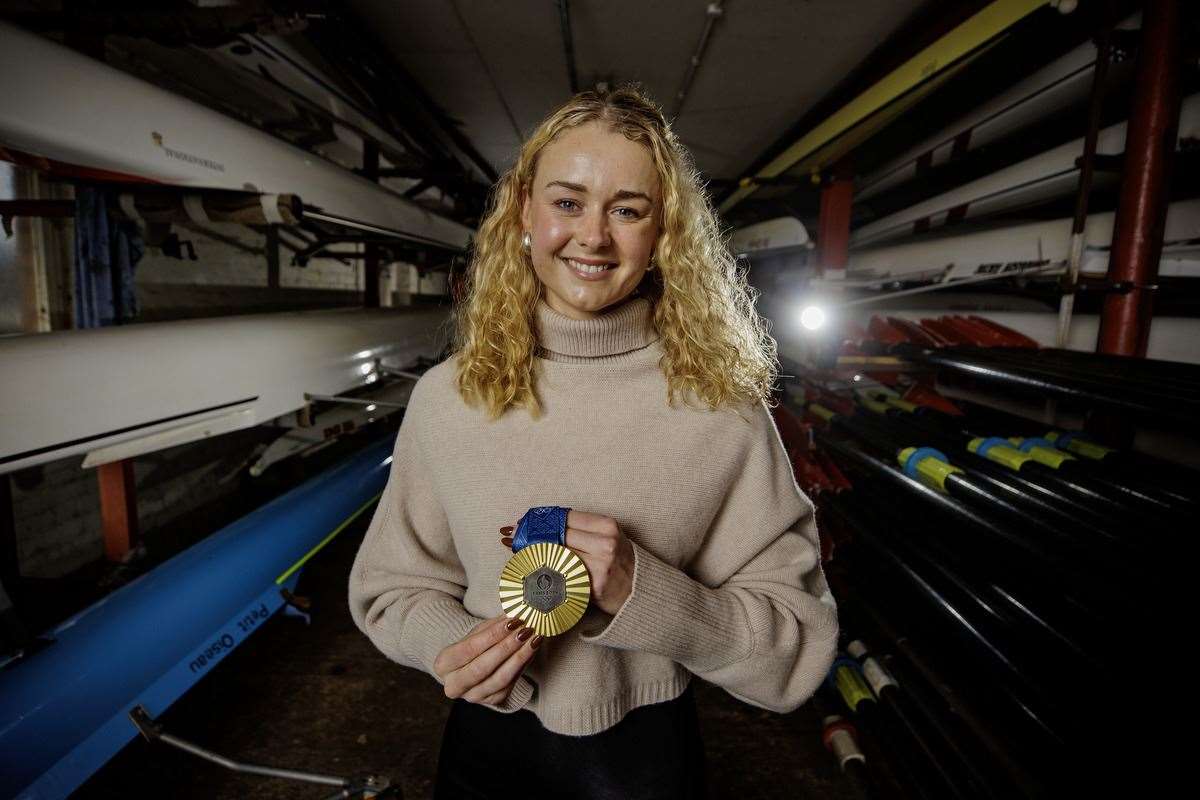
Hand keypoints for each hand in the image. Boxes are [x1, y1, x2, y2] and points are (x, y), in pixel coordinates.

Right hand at [433, 613, 540, 704]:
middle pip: (483, 667)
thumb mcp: (477, 632)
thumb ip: (493, 626)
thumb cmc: (473, 645)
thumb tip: (515, 615)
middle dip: (507, 647)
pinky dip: (523, 665)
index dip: (492, 635)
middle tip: (526, 630)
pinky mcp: (491, 700)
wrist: (472, 666)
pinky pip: (510, 684)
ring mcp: (473, 696)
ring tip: (534, 639)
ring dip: (520, 657)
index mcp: (443, 664)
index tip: (512, 621)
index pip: (469, 648)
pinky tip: (532, 650)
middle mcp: (454, 685)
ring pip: (500, 679)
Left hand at [500, 510, 633, 615]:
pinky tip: (529, 571)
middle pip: (557, 535)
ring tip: (515, 551)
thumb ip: (581, 530)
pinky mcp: (592, 586)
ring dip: (531, 553)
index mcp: (607, 525)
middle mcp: (604, 543)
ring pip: (556, 555)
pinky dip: (543, 573)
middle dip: (531, 535)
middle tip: (510, 535)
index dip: (541, 519)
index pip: (565, 517)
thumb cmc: (620, 562)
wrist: (640, 593)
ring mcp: (599, 565)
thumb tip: (542, 524)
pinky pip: (561, 577)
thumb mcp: (608, 537)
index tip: (522, 522)